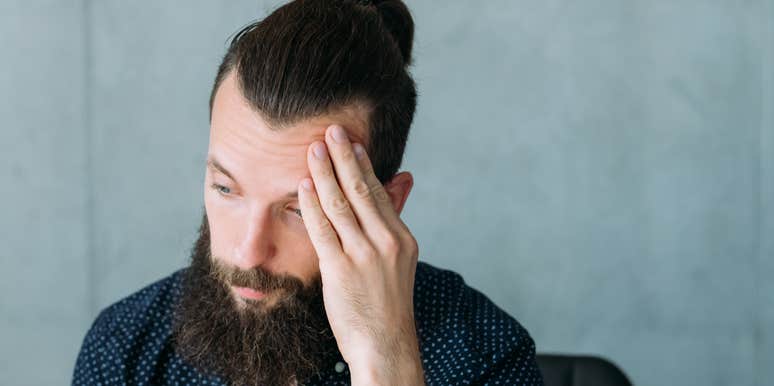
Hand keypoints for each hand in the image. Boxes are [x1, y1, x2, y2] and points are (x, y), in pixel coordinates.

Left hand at [297, 124, 423, 384]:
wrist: (385, 345)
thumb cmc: (387, 304)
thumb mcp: (399, 259)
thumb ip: (394, 217)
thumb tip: (404, 178)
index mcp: (402, 238)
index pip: (379, 192)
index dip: (363, 164)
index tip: (350, 141)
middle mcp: (387, 242)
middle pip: (361, 190)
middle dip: (343, 157)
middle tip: (331, 129)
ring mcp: (364, 255)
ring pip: (340, 205)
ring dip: (324, 173)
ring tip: (312, 149)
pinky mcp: (341, 270)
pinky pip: (322, 229)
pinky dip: (311, 205)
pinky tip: (302, 186)